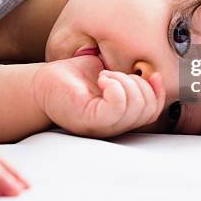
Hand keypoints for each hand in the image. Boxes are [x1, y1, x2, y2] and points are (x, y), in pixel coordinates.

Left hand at [32, 55, 165, 137]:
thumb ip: (129, 78)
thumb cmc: (74, 79)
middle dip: (138, 82)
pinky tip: (101, 78)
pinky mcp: (90, 120)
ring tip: (105, 76)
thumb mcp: (109, 74)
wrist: (42, 83)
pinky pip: (117, 105)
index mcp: (121, 117)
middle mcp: (114, 127)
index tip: (152, 74)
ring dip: (124, 81)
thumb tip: (152, 73)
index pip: (153, 111)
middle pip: (148, 108)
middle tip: (114, 74)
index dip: (158, 92)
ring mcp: (103, 126)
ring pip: (135, 105)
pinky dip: (115, 85)